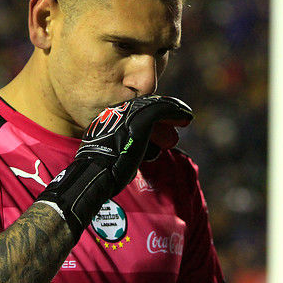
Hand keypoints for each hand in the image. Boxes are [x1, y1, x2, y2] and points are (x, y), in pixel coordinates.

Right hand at [36, 95, 192, 238]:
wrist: (96, 175)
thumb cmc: (103, 172)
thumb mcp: (113, 155)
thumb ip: (126, 149)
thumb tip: (139, 156)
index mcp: (107, 120)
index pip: (135, 112)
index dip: (153, 116)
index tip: (164, 124)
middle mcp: (116, 113)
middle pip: (145, 108)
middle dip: (164, 113)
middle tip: (179, 120)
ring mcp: (127, 116)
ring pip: (154, 107)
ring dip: (173, 110)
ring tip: (185, 117)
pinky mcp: (139, 121)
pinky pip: (161, 111)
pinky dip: (176, 111)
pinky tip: (187, 117)